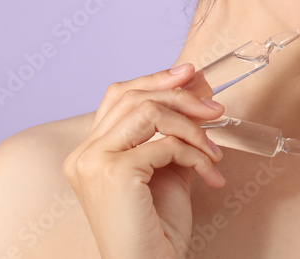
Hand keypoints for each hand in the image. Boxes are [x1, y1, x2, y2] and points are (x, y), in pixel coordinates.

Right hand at [62, 64, 226, 258]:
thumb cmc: (157, 226)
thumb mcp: (168, 168)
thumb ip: (175, 132)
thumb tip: (198, 88)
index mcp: (89, 151)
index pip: (118, 95)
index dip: (155, 79)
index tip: (190, 73)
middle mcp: (84, 154)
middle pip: (135, 97)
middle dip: (181, 96)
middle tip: (215, 108)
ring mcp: (94, 162)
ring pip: (150, 112)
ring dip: (193, 127)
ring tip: (214, 150)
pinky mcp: (115, 173)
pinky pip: (166, 144)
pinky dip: (196, 154)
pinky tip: (209, 173)